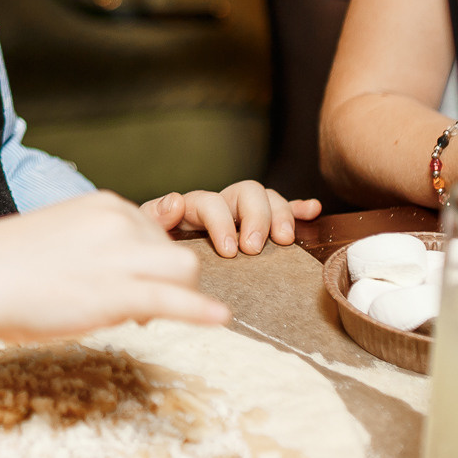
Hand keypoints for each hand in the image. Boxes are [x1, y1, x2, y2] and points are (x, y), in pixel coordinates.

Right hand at [0, 191, 231, 341]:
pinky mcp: (116, 291)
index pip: (151, 230)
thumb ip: (88, 249)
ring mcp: (119, 255)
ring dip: (178, 293)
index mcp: (102, 206)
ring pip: (184, 268)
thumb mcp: (55, 237)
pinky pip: (174, 299)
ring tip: (145, 317)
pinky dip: (200, 310)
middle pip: (175, 248)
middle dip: (164, 278)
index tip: (125, 283)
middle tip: (134, 310)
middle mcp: (118, 221)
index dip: (146, 263)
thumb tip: (105, 280)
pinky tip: (220, 319)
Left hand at [142, 181, 320, 257]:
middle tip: (255, 247)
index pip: (209, 201)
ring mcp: (240, 213)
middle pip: (246, 192)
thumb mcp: (145, 236)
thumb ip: (154, 219)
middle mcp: (220, 205)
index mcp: (191, 208)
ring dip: (280, 214)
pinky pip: (282, 210)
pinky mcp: (258, 225)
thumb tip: (175, 202)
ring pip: (266, 198)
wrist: (154, 265)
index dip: (221, 222)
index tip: (230, 251)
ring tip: (285, 240)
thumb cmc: (152, 253)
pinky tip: (312, 210)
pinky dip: (297, 209)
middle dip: (255, 217)